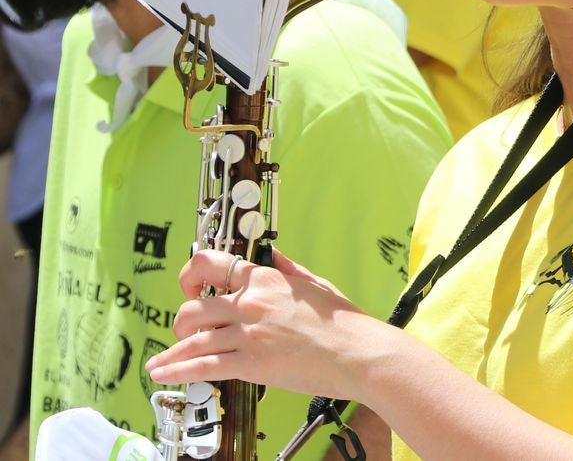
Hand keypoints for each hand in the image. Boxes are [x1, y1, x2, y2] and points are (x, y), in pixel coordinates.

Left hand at [145, 248, 369, 399]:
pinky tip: (163, 374)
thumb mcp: (315, 283)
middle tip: (182, 330)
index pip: (212, 264)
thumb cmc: (343, 322)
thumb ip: (287, 268)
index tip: (188, 284)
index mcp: (266, 279)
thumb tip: (272, 254)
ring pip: (192, 338)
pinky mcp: (250, 363)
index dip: (190, 274)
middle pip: (194, 307)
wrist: (357, 352)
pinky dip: (177, 371)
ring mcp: (248, 333)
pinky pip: (202, 366)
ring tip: (161, 360)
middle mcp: (251, 302)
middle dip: (181, 321)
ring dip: (171, 351)